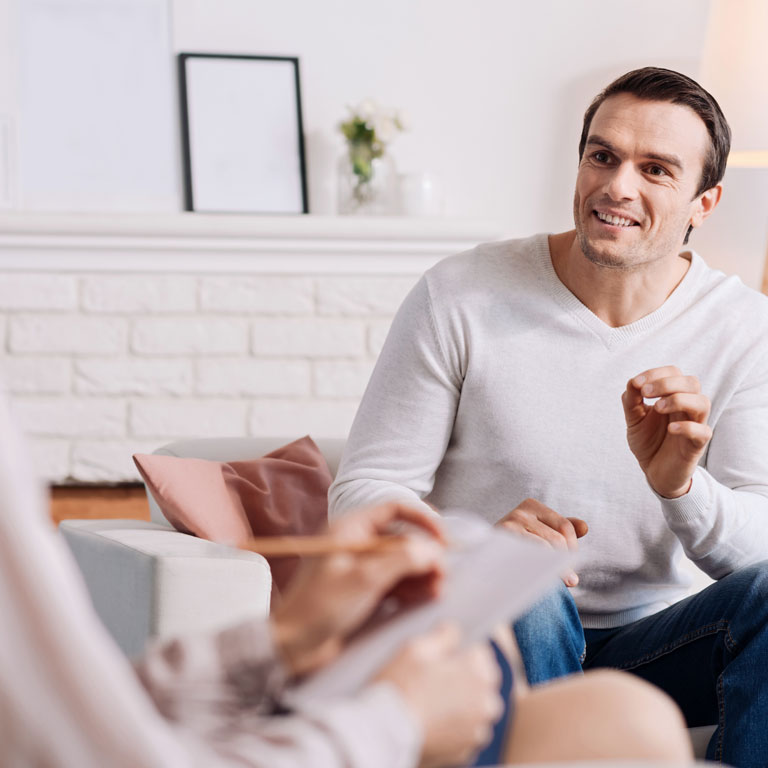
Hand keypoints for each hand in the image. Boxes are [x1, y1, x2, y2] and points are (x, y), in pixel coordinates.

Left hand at [272, 502, 446, 677]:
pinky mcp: (364, 591)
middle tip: (442, 573)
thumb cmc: (318, 607)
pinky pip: (396, 582)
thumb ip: (402, 559)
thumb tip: (432, 551)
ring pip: (401, 562)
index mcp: (349, 529)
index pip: (394, 510)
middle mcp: (357, 543)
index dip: (422, 519)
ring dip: (422, 573)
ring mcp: (360, 568)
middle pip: (401, 538)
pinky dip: (413, 587)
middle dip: (425, 554)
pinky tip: (427, 596)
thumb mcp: (364, 579)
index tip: (442, 539)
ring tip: (438, 589)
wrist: (292, 646)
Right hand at [376, 623, 502, 767]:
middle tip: (434, 679)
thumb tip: (453, 630)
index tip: (442, 657)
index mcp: (479, 672)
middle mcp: (486, 703)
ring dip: (462, 704)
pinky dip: (454, 727)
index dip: (460, 652)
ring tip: (431, 703)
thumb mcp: (416, 647)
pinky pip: (465, 732)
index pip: (481, 652)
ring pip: (475, 709)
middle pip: (482, 682)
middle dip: (465, 678)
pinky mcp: (465, 752)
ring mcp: (476, 731)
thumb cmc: (399, 686)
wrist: (382, 732)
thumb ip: (443, 635)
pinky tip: (431, 721)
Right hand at [499, 498, 587, 586]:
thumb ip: (563, 529)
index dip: (573, 549)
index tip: (573, 567)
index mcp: (532, 505)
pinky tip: (540, 578)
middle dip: (566, 562)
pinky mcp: (501, 541)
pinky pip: (529, 558)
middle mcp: (520, 511)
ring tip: (561, 582)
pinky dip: (538, 569)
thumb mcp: (540, 532)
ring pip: (544, 550)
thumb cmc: (518, 546)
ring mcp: (509, 524)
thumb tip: (584, 527)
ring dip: (555, 569)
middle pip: (556, 539)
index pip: (565, 527)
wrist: (483, 557)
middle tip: (571, 581)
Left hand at [622, 367, 711, 497]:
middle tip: (646, 393)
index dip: (656, 373)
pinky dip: (688, 427)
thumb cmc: (648, 441)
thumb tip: (632, 382)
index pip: (674, 373)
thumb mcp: (633, 420)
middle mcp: (687, 408)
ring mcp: (695, 425)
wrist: (654, 472)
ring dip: (679, 400)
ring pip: (702, 402)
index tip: (637, 384)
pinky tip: (671, 429)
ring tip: (657, 408)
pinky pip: (703, 431)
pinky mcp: (697, 445)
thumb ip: (631, 401)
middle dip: (668, 383)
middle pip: (692, 382)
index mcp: (672, 397)